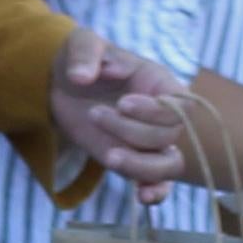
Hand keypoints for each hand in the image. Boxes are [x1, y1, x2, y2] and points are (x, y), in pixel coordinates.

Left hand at [51, 36, 192, 193]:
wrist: (62, 86)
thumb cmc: (82, 60)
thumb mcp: (81, 45)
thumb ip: (84, 54)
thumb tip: (81, 77)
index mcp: (161, 84)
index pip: (181, 105)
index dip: (155, 111)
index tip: (122, 103)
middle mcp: (162, 116)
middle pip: (169, 136)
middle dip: (131, 131)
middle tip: (94, 114)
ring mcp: (150, 142)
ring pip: (168, 165)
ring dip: (141, 166)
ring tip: (109, 156)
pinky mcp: (134, 160)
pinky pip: (157, 183)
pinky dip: (155, 193)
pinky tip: (141, 198)